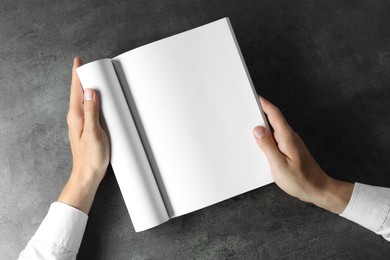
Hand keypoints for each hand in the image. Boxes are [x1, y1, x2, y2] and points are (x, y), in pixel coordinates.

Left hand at [58, 57, 109, 213]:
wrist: (88, 174)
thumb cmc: (91, 157)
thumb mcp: (94, 132)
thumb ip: (91, 111)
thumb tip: (90, 91)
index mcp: (76, 116)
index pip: (75, 90)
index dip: (77, 74)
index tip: (78, 60)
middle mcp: (76, 117)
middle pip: (78, 92)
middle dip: (82, 77)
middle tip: (87, 64)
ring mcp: (81, 122)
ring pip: (84, 100)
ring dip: (88, 88)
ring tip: (94, 77)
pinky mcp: (88, 127)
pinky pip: (89, 108)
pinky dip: (94, 100)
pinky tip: (99, 100)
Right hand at [253, 97, 352, 213]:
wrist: (319, 190)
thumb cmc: (301, 180)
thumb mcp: (279, 165)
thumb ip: (268, 146)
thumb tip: (257, 129)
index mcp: (287, 138)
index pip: (275, 114)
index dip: (264, 104)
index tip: (254, 97)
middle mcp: (290, 137)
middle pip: (274, 119)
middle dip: (261, 112)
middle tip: (248, 108)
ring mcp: (291, 143)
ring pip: (275, 129)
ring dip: (263, 124)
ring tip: (250, 124)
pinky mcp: (291, 150)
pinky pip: (277, 138)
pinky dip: (267, 136)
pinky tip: (261, 142)